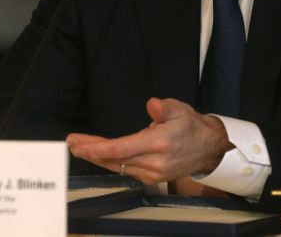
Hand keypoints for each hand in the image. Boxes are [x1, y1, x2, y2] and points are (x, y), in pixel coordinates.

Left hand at [66, 97, 231, 184]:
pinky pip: (126, 170)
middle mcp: (153, 162)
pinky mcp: (153, 177)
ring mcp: (153, 172)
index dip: (96, 147)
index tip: (78, 142)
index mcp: (157, 144)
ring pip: (118, 166)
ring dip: (97, 157)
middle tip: (72, 144)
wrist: (208, 147)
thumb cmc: (191, 126)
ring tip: (80, 148)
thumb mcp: (179, 109)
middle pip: (114, 159)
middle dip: (90, 152)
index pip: (119, 148)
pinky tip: (100, 155)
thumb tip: (152, 105)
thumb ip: (163, 108)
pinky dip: (110, 162)